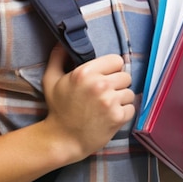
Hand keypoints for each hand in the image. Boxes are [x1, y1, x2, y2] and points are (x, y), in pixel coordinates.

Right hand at [42, 44, 134, 160]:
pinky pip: (131, 108)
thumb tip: (62, 42)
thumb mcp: (51, 79)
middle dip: (117, 84)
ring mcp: (110, 102)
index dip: (112, 68)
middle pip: (126, 76)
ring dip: (121, 99)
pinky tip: (109, 116)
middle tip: (105, 93)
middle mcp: (99, 84)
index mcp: (85, 72)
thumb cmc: (58, 109)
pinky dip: (123, 113)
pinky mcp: (118, 117)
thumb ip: (57, 57)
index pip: (117, 60)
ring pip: (129, 93)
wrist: (63, 139)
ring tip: (106, 106)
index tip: (105, 76)